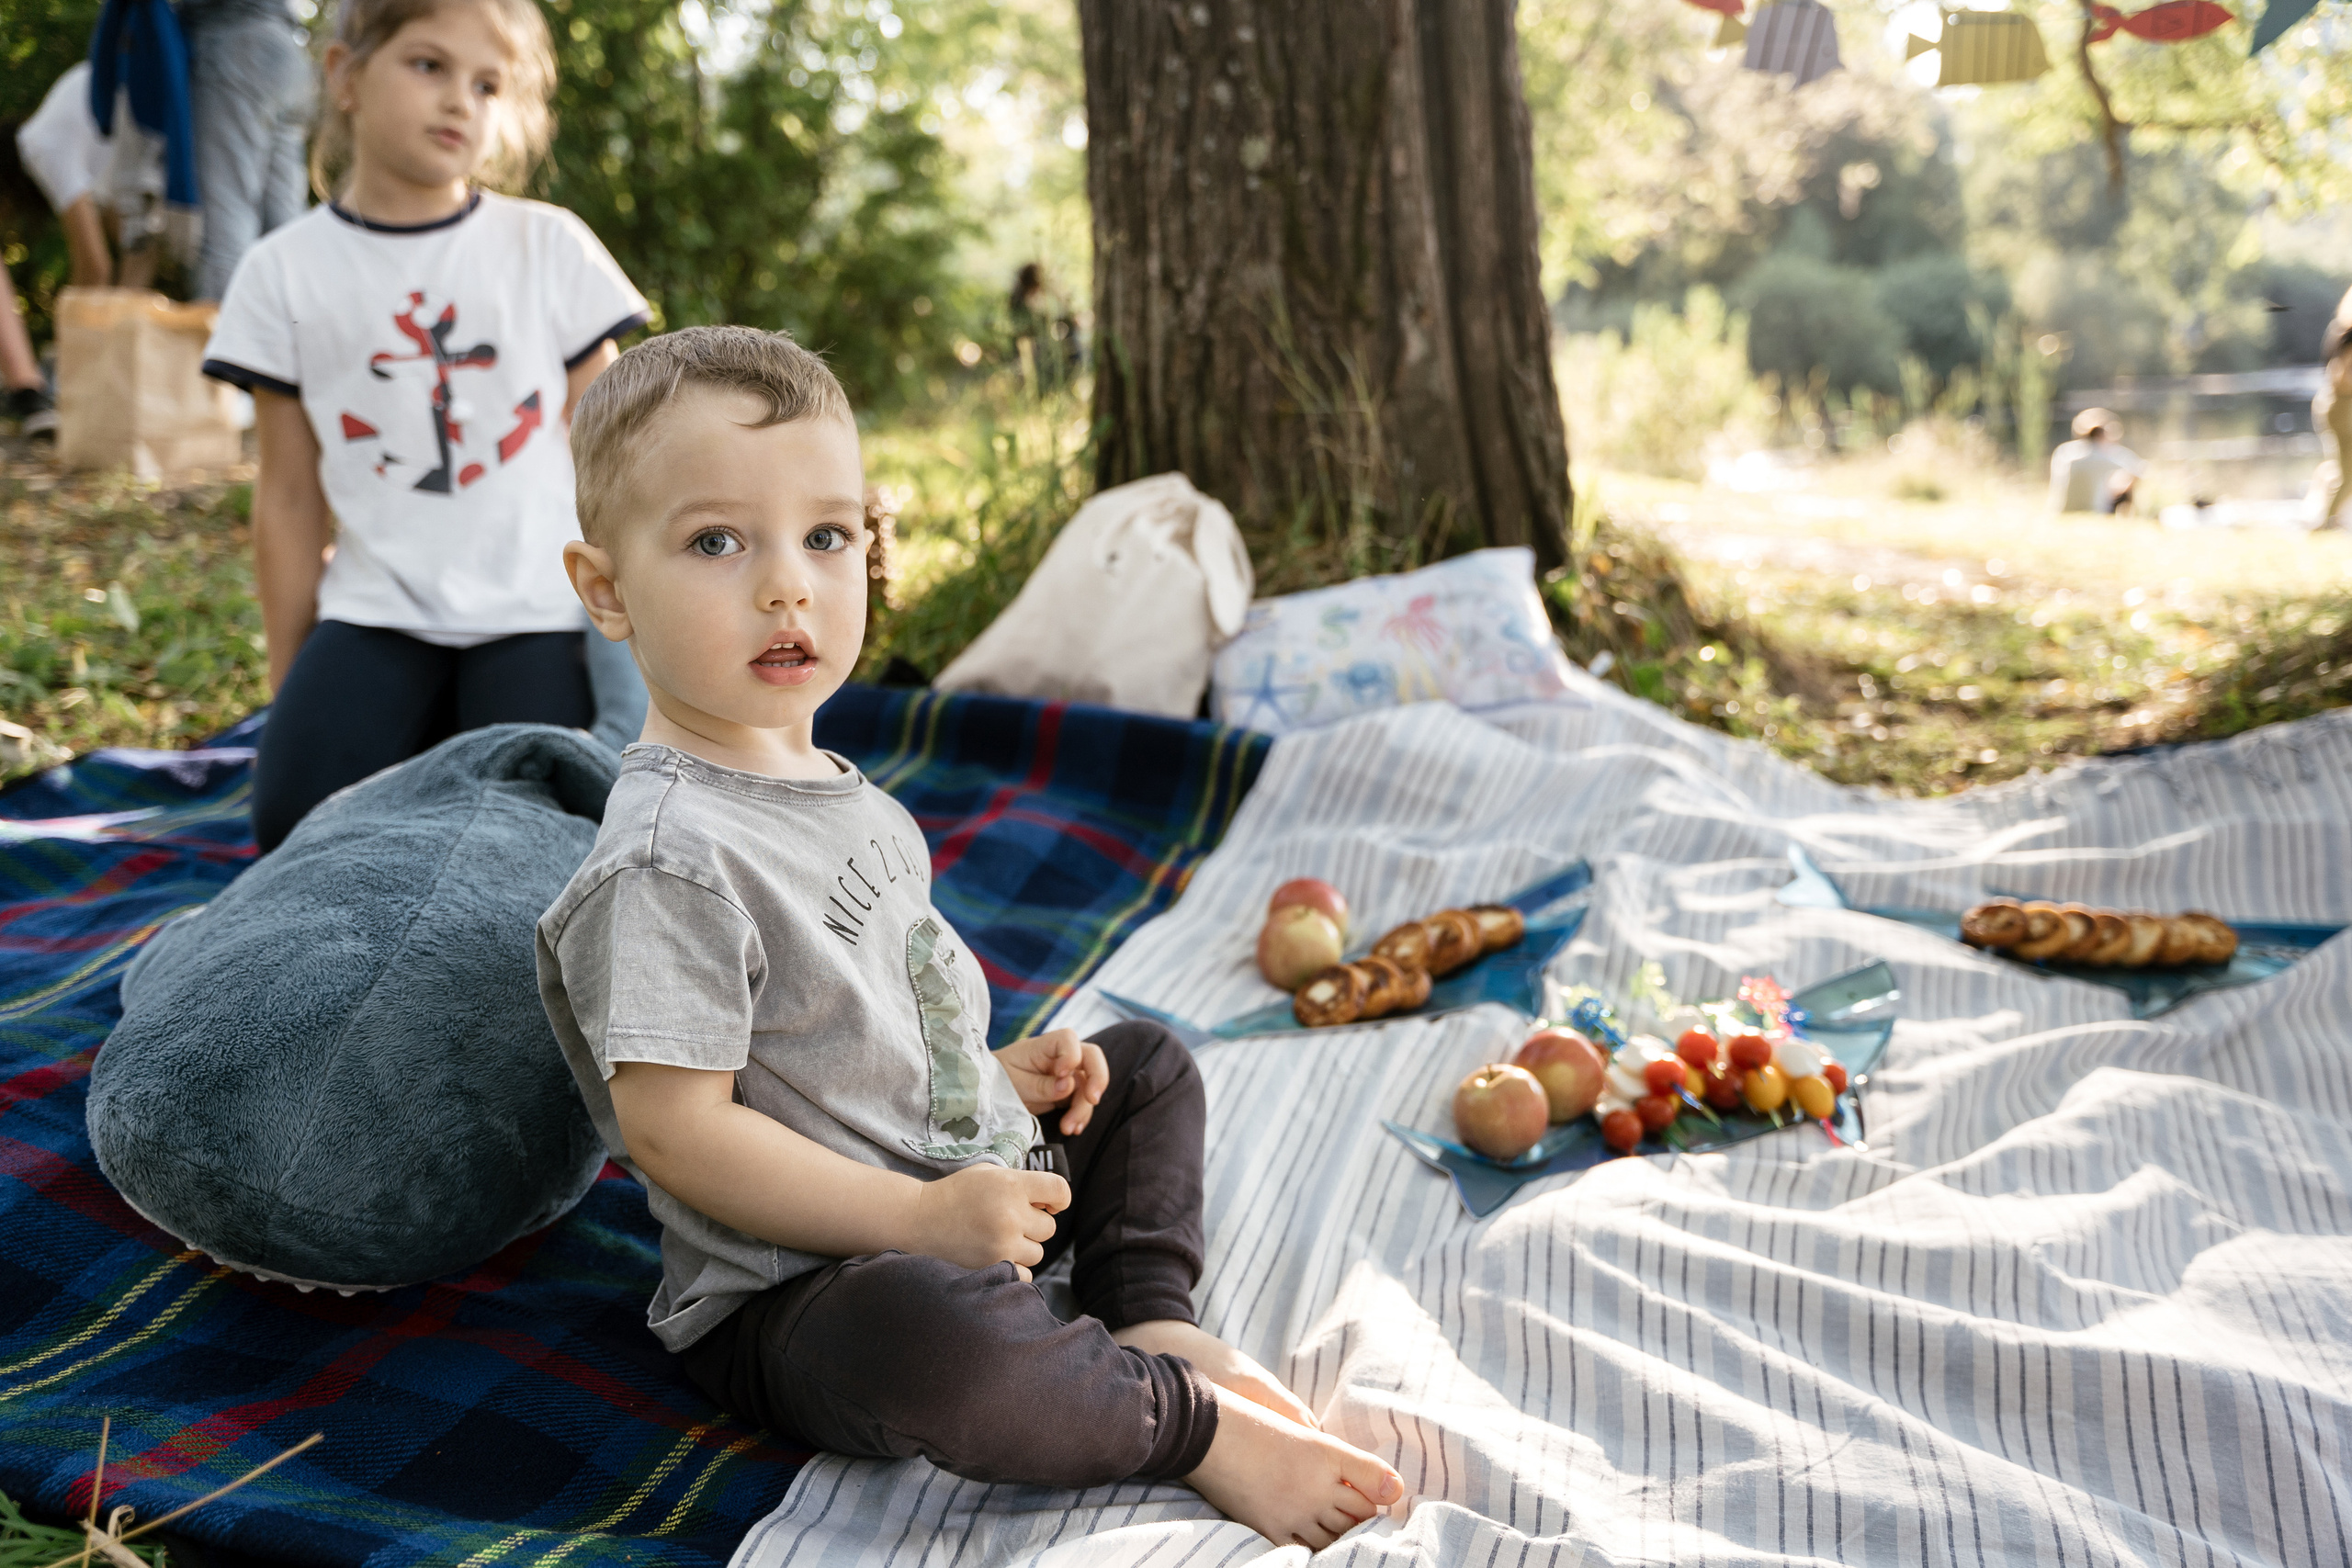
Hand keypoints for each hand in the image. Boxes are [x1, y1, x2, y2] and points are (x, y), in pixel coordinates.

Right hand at [907, 1164, 1067, 1278]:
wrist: (917, 1220)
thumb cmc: (956, 1194)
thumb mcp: (988, 1174)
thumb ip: (1021, 1184)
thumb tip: (1052, 1204)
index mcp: (1012, 1185)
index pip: (1059, 1190)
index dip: (1060, 1198)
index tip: (1050, 1204)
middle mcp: (1011, 1214)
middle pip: (1049, 1227)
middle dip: (1033, 1225)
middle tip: (1007, 1221)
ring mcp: (1002, 1244)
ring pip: (1038, 1252)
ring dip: (1023, 1248)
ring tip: (996, 1238)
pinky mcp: (993, 1267)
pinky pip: (1024, 1274)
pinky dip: (1013, 1269)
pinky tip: (993, 1255)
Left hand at [994, 1028, 1109, 1134]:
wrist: (990, 1093)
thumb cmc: (998, 1080)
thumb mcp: (1014, 1083)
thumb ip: (1042, 1085)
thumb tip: (1069, 1086)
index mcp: (1043, 1046)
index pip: (1068, 1039)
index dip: (1071, 1055)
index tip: (1063, 1074)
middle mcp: (1061, 1056)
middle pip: (1092, 1057)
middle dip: (1098, 1078)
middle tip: (1093, 1099)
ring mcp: (1068, 1074)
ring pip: (1089, 1085)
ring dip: (1084, 1107)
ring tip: (1068, 1129)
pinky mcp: (1069, 1092)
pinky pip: (1083, 1101)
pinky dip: (1081, 1115)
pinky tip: (1073, 1129)